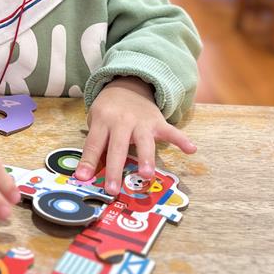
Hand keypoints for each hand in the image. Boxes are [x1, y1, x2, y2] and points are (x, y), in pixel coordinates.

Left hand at [74, 76, 195, 194]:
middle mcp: (122, 120)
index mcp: (103, 120)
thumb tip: (87, 174)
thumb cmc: (109, 110)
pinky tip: (191, 149)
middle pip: (117, 146)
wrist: (128, 85)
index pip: (94, 143)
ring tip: (146, 175)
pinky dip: (182, 140)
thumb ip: (95, 144)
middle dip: (114, 169)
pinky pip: (171, 131)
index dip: (88, 161)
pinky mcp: (158, 122)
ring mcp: (141, 121)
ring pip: (144, 141)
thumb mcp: (95, 121)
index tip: (82, 178)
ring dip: (145, 158)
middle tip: (113, 189)